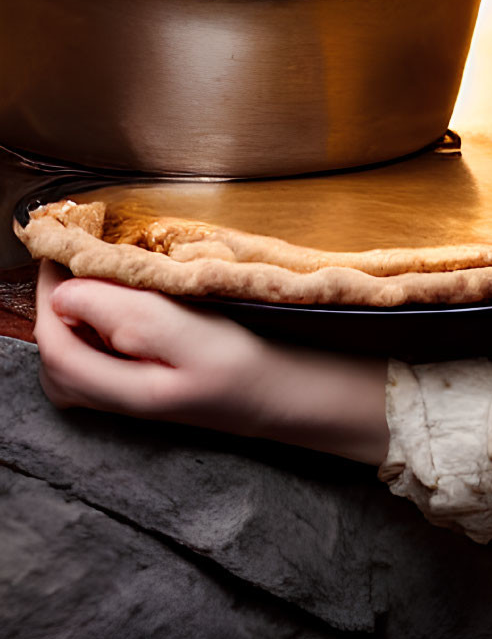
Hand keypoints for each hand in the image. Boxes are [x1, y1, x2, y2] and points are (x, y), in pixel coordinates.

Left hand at [35, 260, 389, 463]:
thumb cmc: (252, 367)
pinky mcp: (144, 383)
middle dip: (57, 295)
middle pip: (55, 345)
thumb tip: (68, 292)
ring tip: (96, 268)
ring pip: (73, 350)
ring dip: (75, 307)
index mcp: (119, 389)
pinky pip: (97, 351)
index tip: (64, 240)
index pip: (53, 335)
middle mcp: (111, 398)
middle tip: (77, 248)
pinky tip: (124, 297)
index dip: (51, 286)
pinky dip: (96, 319)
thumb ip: (131, 316)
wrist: (293, 398)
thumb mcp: (196, 337)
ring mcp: (126, 393)